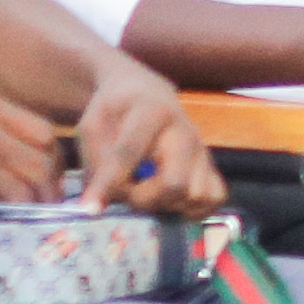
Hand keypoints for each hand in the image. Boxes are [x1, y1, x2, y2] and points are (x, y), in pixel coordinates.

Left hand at [68, 53, 215, 214]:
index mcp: (152, 112)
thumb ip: (94, 160)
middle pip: (175, 184)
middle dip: (144, 199)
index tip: (89, 209)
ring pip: (195, 196)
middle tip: (125, 192)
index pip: (130, 153)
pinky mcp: (211, 165)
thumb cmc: (116, 111)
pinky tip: (169, 200)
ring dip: (165, 204)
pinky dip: (192, 208)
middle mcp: (186, 132)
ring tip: (146, 192)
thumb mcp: (93, 124)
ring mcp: (202, 150)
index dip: (108, 183)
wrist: (146, 93)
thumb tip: (101, 202)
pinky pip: (213, 198)